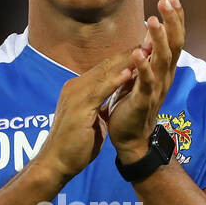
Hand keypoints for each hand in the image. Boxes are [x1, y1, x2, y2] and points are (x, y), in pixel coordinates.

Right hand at [37, 49, 137, 181]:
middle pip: (106, 66)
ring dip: (126, 62)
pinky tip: (129, 73)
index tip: (144, 51)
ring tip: (144, 51)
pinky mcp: (78, 107)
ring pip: (104, 73)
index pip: (104, 70)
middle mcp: (75, 87)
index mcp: (78, 90)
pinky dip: (115, 81)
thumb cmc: (73, 146)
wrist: (56, 163)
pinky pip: (100, 90)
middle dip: (129, 54)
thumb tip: (109, 104)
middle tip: (149, 41)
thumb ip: (98, 107)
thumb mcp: (90, 120)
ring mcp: (75, 95)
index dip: (125, 60)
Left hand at [105, 0, 185, 162]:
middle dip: (171, 22)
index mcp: (165, 68)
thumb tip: (154, 28)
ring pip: (162, 60)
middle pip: (174, 45)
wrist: (130, 138)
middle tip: (166, 1)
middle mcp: (165, 76)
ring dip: (158, 39)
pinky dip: (143, 67)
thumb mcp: (144, 72)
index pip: (174, 39)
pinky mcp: (143, 100)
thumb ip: (150, 52)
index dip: (176, 19)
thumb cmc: (134, 103)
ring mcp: (156, 88)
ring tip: (153, 21)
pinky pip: (145, 82)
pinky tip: (138, 52)